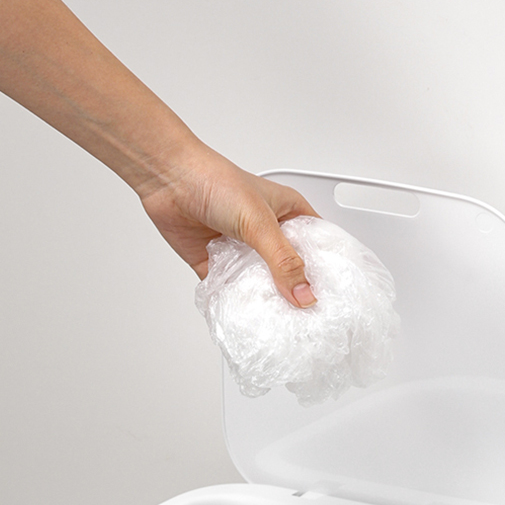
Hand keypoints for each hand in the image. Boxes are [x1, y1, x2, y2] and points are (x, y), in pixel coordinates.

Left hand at [139, 145, 318, 305]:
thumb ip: (283, 261)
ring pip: (261, 284)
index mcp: (288, 214)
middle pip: (290, 271)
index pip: (316, 246)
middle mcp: (267, 233)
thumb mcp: (260, 222)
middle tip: (308, 319)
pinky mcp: (217, 265)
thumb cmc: (216, 181)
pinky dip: (236, 302)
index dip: (326, 270)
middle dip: (296, 292)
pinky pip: (231, 291)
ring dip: (266, 300)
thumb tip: (304, 295)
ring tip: (279, 323)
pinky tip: (245, 315)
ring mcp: (242, 250)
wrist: (169, 181)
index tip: (335, 297)